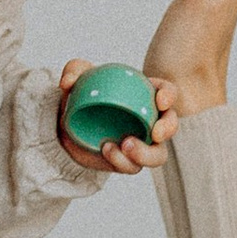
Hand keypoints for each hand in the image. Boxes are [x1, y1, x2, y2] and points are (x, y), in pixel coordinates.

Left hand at [54, 60, 182, 173]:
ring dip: (146, 153)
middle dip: (168, 128)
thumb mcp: (76, 78)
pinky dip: (122, 161)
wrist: (66, 125)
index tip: (160, 100)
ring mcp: (140, 143)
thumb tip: (68, 82)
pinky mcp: (127, 161)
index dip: (170, 95)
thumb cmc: (81, 96)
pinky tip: (107, 149)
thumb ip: (73, 70)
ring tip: (125, 144)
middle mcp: (148, 120)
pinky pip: (133, 166)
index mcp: (145, 95)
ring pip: (158, 154)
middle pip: (170, 126)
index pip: (167, 92)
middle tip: (154, 132)